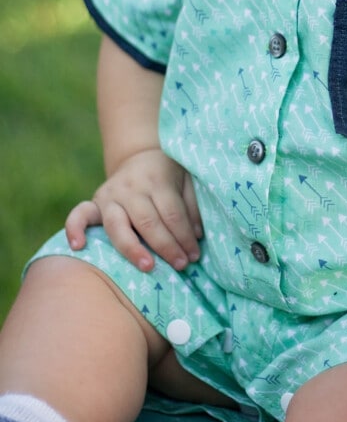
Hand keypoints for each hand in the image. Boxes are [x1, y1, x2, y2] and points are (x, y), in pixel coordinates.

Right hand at [65, 148, 202, 272]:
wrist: (139, 155)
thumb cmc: (167, 174)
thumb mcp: (185, 180)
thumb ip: (191, 206)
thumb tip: (196, 235)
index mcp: (157, 180)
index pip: (172, 214)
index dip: (185, 237)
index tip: (194, 256)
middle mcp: (132, 188)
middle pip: (148, 221)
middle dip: (166, 246)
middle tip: (181, 265)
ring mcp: (110, 195)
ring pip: (118, 225)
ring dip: (133, 249)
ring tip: (148, 267)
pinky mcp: (94, 202)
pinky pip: (80, 214)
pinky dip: (75, 229)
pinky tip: (79, 246)